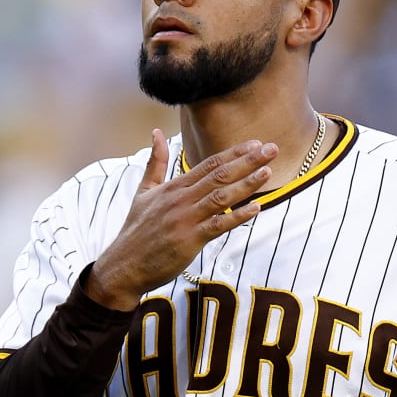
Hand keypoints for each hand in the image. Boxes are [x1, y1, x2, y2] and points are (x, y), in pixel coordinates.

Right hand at [87, 131, 274, 309]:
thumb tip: (156, 132)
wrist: (124, 265)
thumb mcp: (143, 191)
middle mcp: (181, 199)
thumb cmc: (136, 230)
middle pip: (219, 175)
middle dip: (247, 161)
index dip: (234, 153)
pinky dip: (237, 216)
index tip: (256, 143)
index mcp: (174, 187)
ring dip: (246, 184)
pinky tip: (256, 208)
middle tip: (271, 149)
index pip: (209, 164)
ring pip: (221, 196)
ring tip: (268, 171)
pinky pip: (218, 225)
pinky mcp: (189, 240)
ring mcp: (185, 219)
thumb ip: (155, 162)